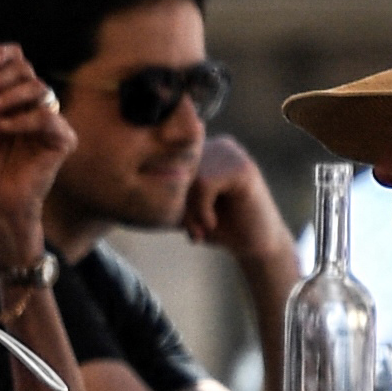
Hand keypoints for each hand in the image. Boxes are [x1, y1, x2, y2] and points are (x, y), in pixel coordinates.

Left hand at [0, 44, 72, 263]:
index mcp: (13, 95)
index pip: (16, 60)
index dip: (4, 54)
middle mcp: (34, 103)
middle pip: (26, 70)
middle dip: (1, 76)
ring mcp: (50, 120)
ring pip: (39, 88)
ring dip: (10, 96)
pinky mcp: (63, 139)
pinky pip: (47, 117)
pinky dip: (22, 119)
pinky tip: (1, 128)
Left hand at [173, 134, 293, 277]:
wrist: (257, 245)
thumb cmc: (218, 226)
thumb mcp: (184, 208)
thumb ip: (167, 191)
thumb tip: (134, 177)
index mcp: (203, 150)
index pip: (168, 161)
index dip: (169, 193)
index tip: (181, 222)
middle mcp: (218, 145)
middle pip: (177, 167)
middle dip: (179, 204)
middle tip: (192, 231)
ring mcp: (232, 153)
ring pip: (189, 175)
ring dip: (189, 209)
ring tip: (200, 229)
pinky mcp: (243, 168)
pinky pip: (204, 182)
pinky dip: (201, 208)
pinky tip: (212, 224)